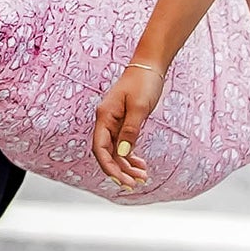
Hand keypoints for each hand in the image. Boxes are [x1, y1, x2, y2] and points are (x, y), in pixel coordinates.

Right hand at [93, 61, 165, 188]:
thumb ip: (131, 130)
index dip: (108, 166)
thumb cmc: (143, 82)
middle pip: (107, 153)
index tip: (120, 180)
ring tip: (142, 178)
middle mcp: (106, 121)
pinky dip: (131, 156)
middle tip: (134, 184)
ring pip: (116, 151)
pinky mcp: (124, 123)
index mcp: (105, 116)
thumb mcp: (139, 107)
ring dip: (127, 166)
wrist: (150, 66)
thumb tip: (123, 153)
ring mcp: (115, 123)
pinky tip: (141, 166)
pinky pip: (124, 145)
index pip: (100, 148)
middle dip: (119, 170)